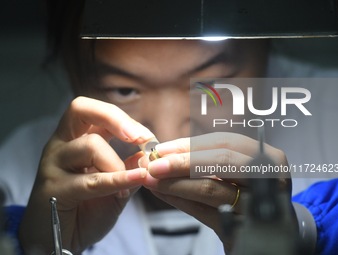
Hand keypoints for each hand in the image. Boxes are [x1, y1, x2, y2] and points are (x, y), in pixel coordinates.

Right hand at [19, 97, 153, 253]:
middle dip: (116, 119)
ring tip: (131, 181)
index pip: (93, 110)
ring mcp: (53, 164)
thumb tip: (149, 153)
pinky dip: (118, 179)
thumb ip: (128, 166)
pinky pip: (92, 180)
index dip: (121, 118)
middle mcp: (60, 145)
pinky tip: (135, 181)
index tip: (146, 136)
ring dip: (118, 163)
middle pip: (81, 109)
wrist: (59, 241)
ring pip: (91, 146)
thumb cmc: (86, 208)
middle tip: (139, 137)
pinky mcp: (53, 189)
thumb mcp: (113, 183)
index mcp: (73, 138)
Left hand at [142, 132, 290, 251]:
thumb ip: (204, 161)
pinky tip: (163, 194)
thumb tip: (164, 153)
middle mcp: (270, 180)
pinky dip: (180, 201)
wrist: (268, 233)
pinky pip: (204, 213)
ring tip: (151, 178)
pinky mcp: (242, 231)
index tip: (162, 148)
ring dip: (175, 182)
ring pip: (211, 188)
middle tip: (153, 164)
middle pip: (221, 162)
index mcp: (269, 158)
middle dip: (182, 161)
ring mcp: (258, 207)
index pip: (225, 142)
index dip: (190, 144)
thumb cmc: (247, 194)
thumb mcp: (235, 172)